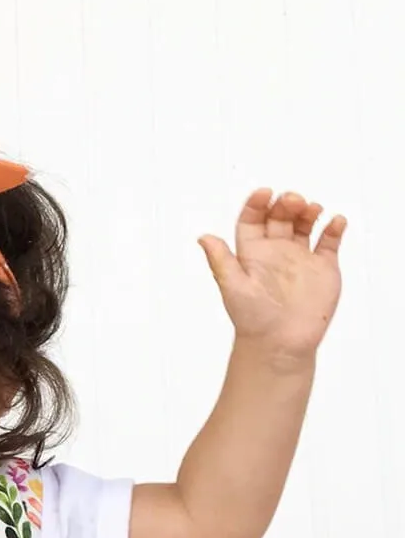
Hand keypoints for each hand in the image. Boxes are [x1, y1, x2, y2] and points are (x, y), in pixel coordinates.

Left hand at [198, 189, 345, 363]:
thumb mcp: (232, 286)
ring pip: (304, 224)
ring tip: (312, 208)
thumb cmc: (253, 320)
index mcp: (252, 254)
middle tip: (292, 200)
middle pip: (280, 217)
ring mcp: (300, 259)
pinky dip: (334, 228)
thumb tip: (203, 237)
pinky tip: (335, 221)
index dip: (257, 204)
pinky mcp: (322, 268)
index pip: (252, 220)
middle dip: (286, 203)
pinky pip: (329, 242)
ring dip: (308, 211)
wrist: (280, 344)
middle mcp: (276, 253)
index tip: (264, 193)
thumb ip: (221, 260)